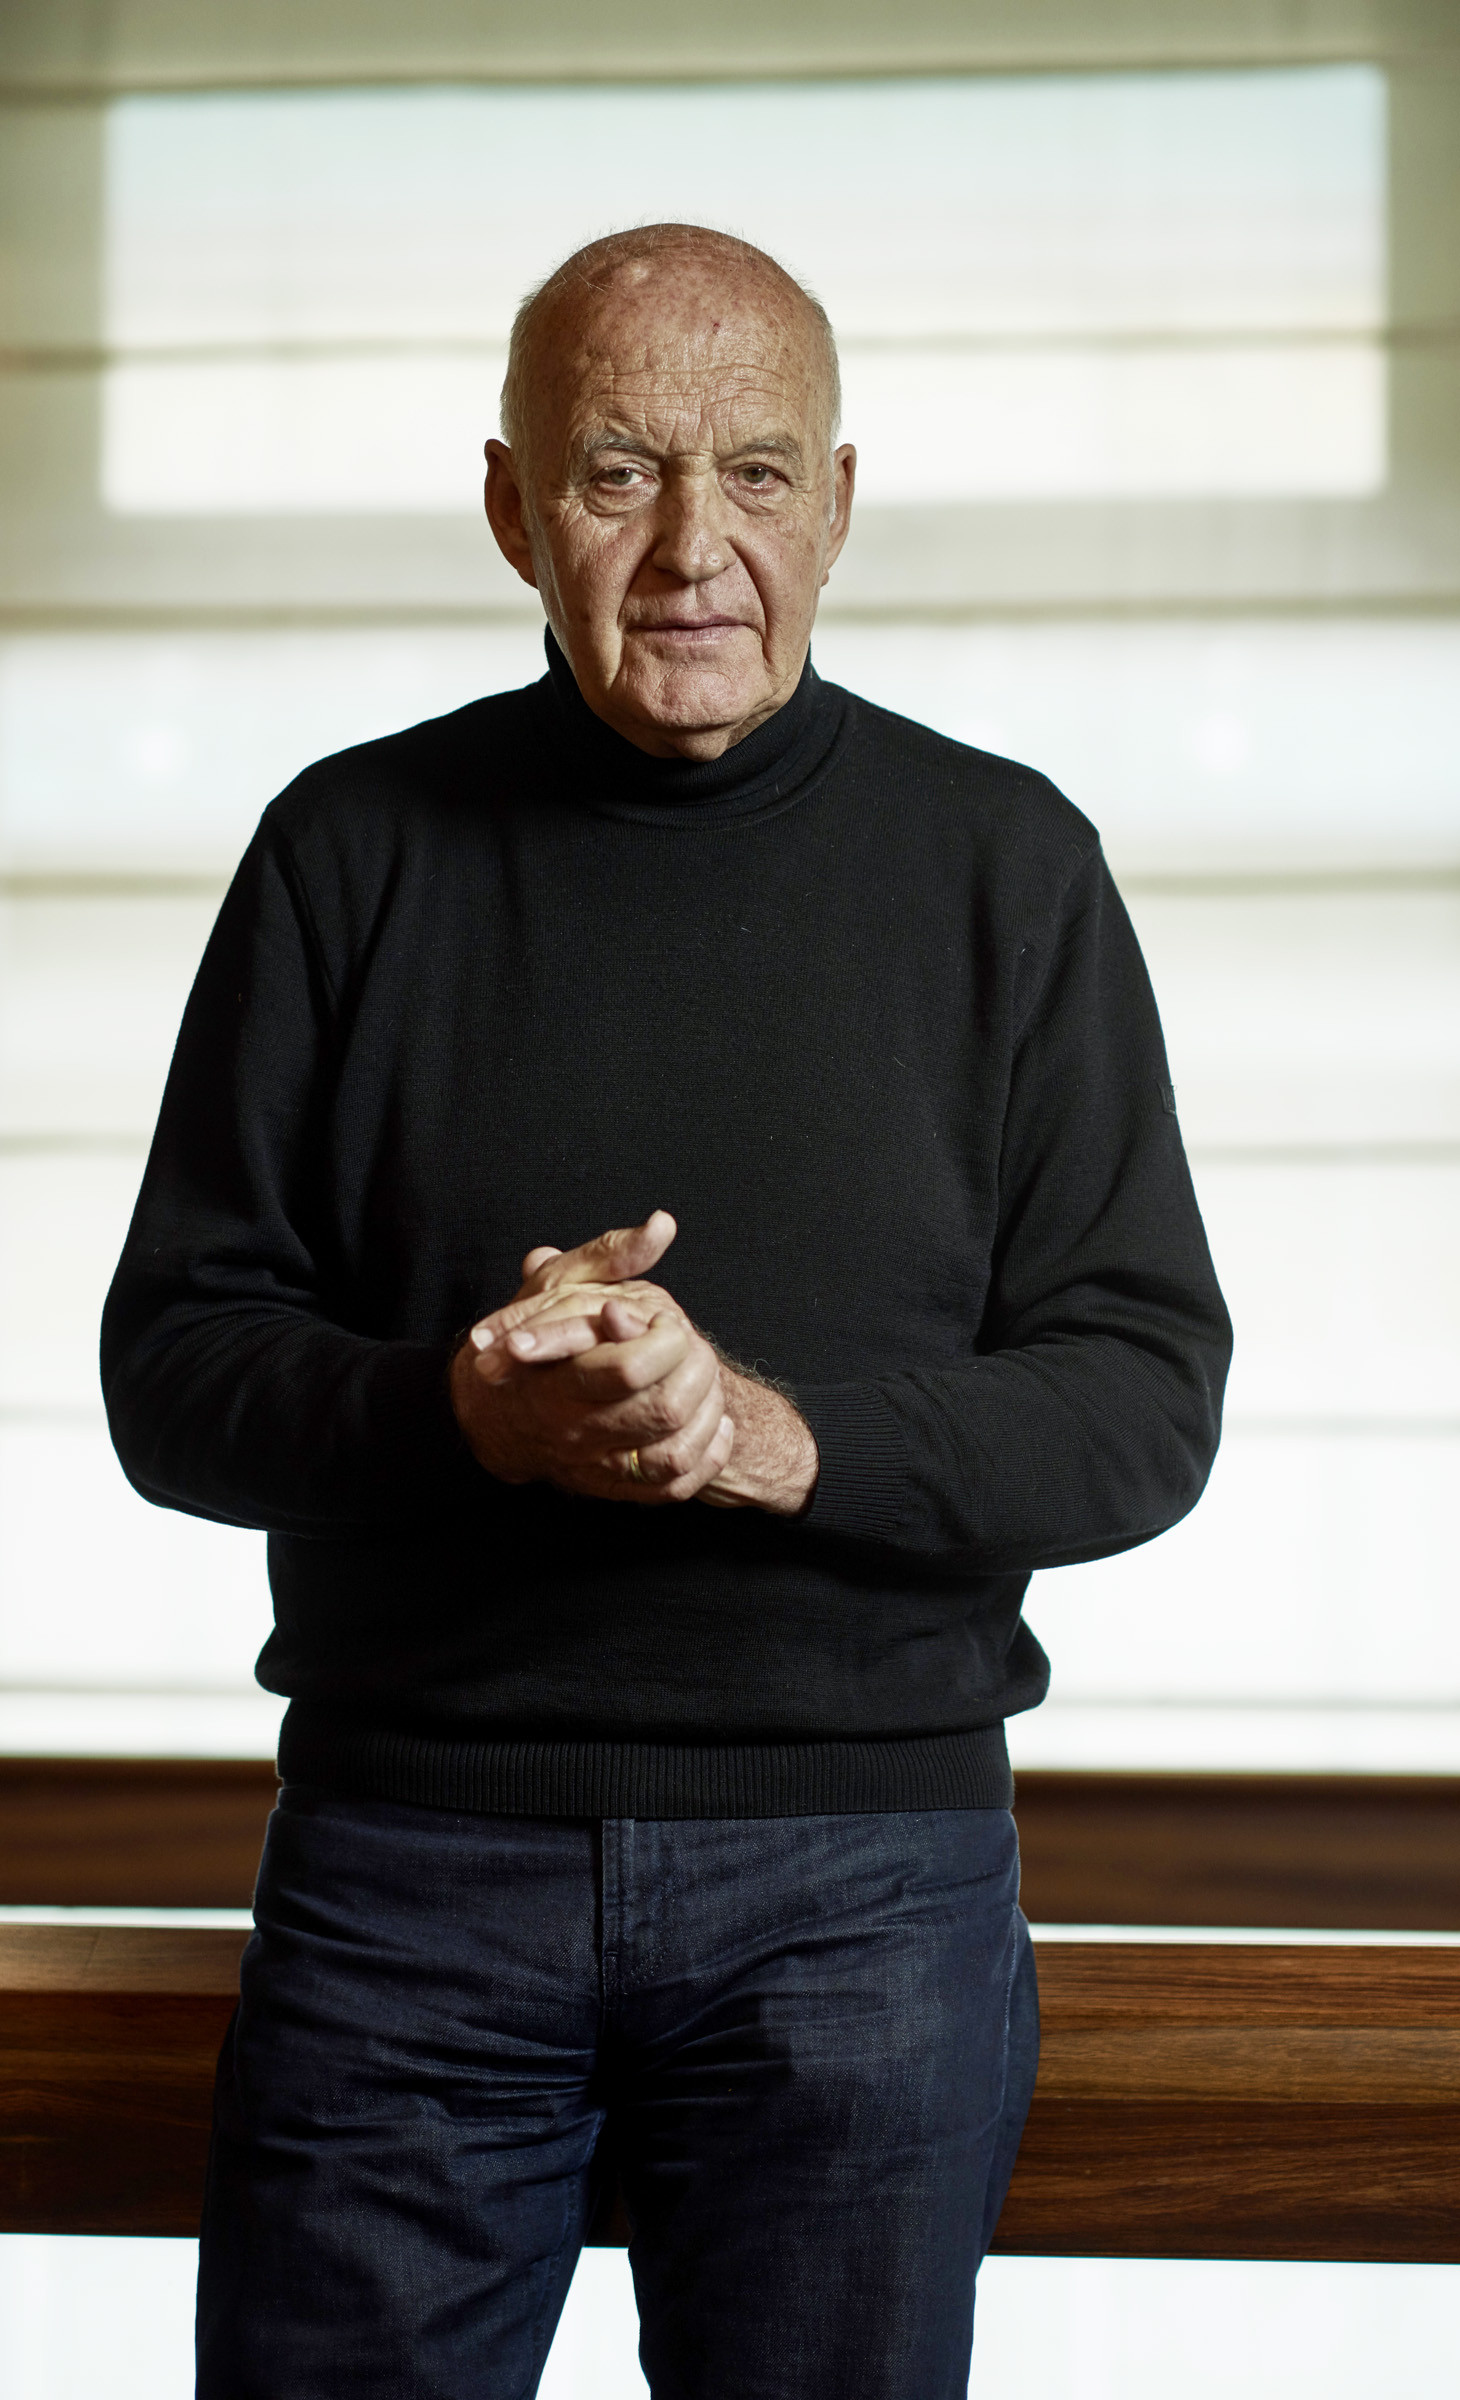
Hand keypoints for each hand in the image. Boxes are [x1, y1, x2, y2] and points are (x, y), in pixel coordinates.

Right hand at [450, 1217, 732, 1503]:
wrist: (495, 1416)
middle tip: (698, 1351)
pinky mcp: (612, 1487)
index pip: (628, 1369)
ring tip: (710, 1385)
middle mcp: (575, 1429)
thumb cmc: (529, 1340)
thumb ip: (611, 1256)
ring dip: (708, 1418)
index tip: (671, 1323)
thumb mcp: (559, 1286)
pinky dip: (705, 1458)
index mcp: (558, 1378)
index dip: (666, 1343)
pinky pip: (672, 1487)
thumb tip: (662, 1225)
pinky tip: (715, 1427)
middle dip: (698, 1376)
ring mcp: (594, 1464)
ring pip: (672, 1455)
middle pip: (660, 1412)